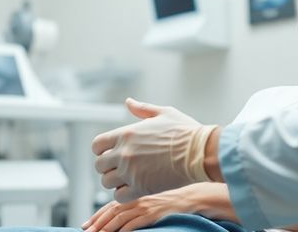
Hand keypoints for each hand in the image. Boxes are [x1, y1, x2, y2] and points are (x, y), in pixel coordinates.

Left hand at [81, 188, 196, 231]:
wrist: (190, 198)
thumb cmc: (170, 203)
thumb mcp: (150, 203)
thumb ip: (135, 209)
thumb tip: (120, 222)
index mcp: (134, 197)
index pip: (110, 207)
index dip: (96, 216)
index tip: (85, 225)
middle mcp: (137, 200)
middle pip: (112, 212)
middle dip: (96, 223)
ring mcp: (145, 207)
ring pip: (120, 218)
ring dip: (106, 228)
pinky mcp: (153, 214)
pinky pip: (135, 222)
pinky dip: (125, 229)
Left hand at [92, 98, 216, 201]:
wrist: (201, 152)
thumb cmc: (186, 131)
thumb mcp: (164, 113)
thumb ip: (143, 109)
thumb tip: (129, 101)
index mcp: (126, 133)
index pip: (97, 145)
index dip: (101, 150)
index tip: (111, 153)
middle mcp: (124, 152)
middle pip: (99, 166)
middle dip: (108, 167)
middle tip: (121, 168)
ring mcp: (131, 171)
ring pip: (106, 182)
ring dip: (115, 182)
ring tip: (128, 179)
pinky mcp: (141, 187)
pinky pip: (119, 196)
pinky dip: (124, 194)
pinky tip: (134, 189)